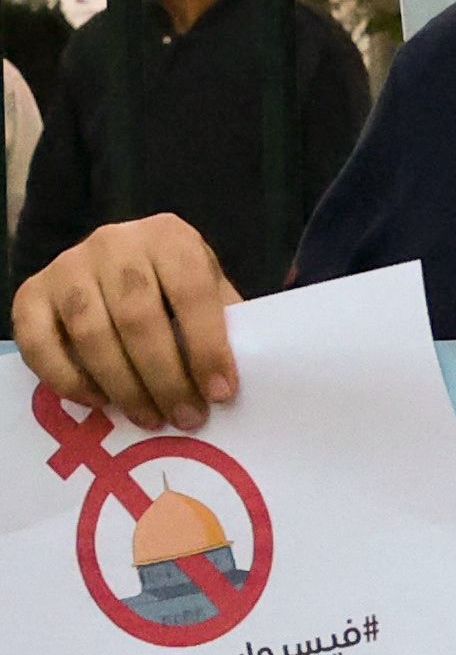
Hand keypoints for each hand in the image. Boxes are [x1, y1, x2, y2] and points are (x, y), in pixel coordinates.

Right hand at [12, 215, 239, 431]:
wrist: (116, 260)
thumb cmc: (173, 283)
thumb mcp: (208, 287)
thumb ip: (223, 323)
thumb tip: (226, 385)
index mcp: (168, 237)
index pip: (191, 292)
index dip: (207, 347)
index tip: (220, 393)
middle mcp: (113, 243)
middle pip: (137, 318)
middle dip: (165, 378)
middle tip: (185, 417)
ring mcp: (66, 266)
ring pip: (91, 334)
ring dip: (123, 386)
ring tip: (149, 418)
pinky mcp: (30, 293)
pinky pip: (39, 344)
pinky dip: (68, 380)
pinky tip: (99, 402)